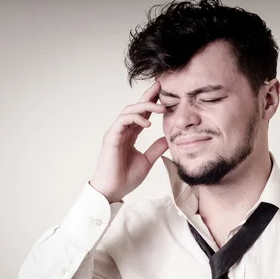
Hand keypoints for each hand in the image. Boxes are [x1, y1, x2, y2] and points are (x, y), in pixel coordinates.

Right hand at [89, 81, 167, 202]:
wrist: (113, 191)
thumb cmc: (125, 178)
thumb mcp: (147, 161)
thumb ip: (156, 149)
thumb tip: (168, 139)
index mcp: (130, 135)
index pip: (142, 114)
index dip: (152, 102)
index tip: (163, 93)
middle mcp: (122, 130)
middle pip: (135, 107)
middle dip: (148, 96)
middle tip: (161, 87)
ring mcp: (116, 132)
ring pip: (129, 110)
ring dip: (145, 106)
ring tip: (161, 108)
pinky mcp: (111, 137)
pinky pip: (123, 121)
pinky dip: (135, 118)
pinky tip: (148, 123)